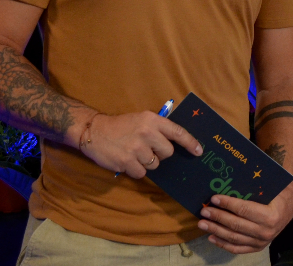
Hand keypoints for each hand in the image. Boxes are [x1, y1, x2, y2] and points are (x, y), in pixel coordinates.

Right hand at [80, 111, 202, 178]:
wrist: (94, 131)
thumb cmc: (121, 126)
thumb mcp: (141, 119)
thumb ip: (158, 128)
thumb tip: (176, 142)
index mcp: (152, 120)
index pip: (178, 132)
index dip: (190, 142)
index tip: (198, 151)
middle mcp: (146, 133)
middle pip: (168, 152)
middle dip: (160, 154)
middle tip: (147, 148)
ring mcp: (136, 148)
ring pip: (155, 164)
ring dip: (146, 162)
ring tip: (133, 153)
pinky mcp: (127, 162)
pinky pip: (141, 173)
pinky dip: (135, 169)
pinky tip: (127, 160)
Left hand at [198, 190, 292, 253]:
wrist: (289, 208)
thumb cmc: (278, 194)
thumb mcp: (271, 187)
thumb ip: (254, 186)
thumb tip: (230, 181)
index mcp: (270, 216)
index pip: (244, 210)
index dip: (228, 204)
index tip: (214, 198)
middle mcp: (266, 231)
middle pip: (236, 225)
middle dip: (218, 217)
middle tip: (204, 211)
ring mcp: (261, 242)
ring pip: (234, 237)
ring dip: (216, 230)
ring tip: (202, 224)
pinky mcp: (256, 247)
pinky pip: (237, 248)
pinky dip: (222, 243)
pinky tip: (211, 237)